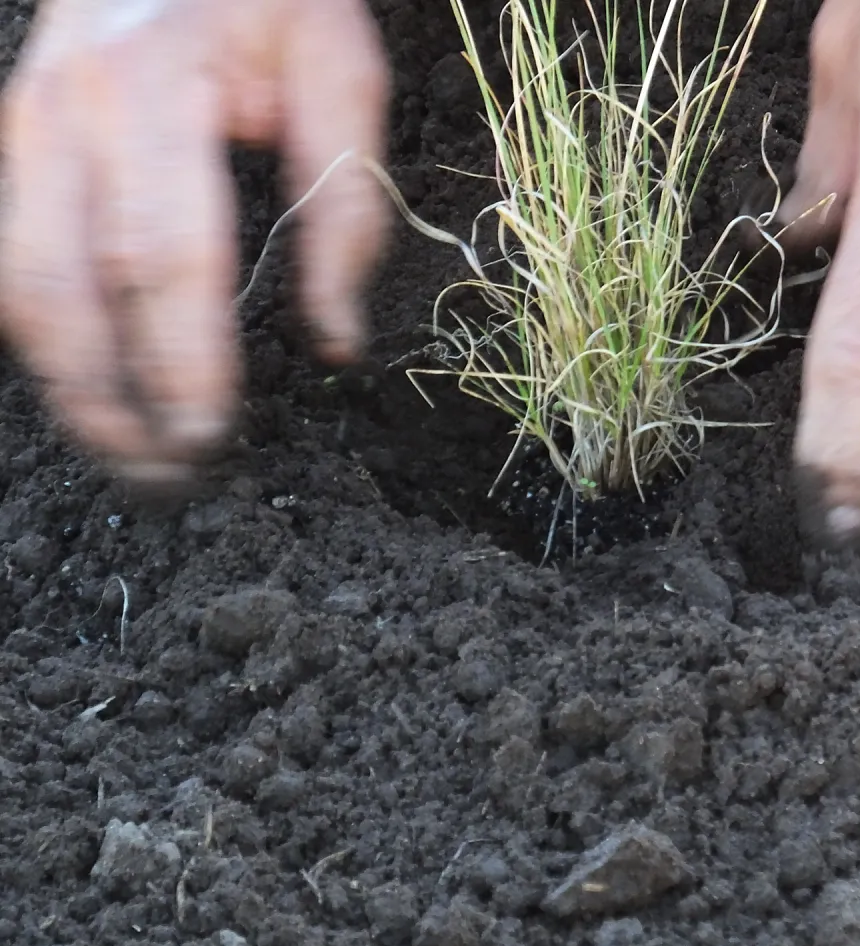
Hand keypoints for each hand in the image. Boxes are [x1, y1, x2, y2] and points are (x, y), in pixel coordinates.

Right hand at [0, 0, 388, 483]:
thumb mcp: (340, 74)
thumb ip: (343, 209)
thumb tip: (338, 341)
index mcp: (153, 90)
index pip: (159, 256)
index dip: (180, 358)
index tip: (210, 433)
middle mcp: (66, 113)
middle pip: (64, 288)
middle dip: (111, 397)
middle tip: (169, 474)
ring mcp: (22, 127)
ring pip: (19, 285)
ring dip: (69, 385)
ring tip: (131, 455)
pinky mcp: (12, 143)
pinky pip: (9, 262)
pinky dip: (45, 339)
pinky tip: (92, 389)